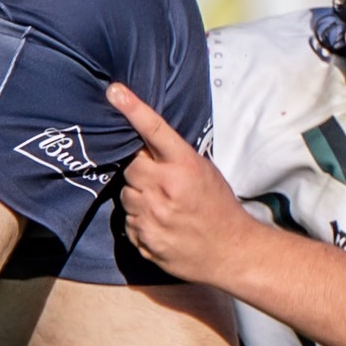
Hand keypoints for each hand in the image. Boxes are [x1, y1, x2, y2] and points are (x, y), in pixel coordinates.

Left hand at [107, 83, 255, 285]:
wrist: (231, 253)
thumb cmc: (219, 208)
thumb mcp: (205, 172)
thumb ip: (174, 158)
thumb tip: (141, 144)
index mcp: (185, 166)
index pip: (153, 130)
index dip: (132, 108)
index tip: (114, 92)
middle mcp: (165, 188)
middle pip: (130, 165)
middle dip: (140, 170)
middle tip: (158, 180)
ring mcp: (152, 216)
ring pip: (125, 195)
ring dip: (138, 196)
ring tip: (163, 206)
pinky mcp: (145, 238)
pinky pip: (128, 221)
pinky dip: (140, 221)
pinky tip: (161, 224)